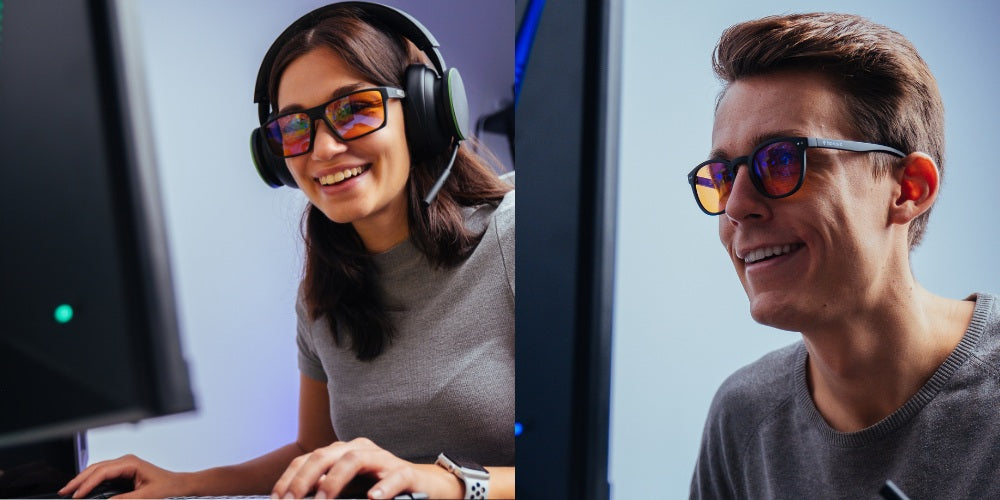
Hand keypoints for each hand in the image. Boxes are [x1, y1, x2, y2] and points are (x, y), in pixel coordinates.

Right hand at [58, 454, 188, 498]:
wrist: (181, 485)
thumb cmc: (169, 487)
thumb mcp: (147, 496)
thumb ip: (125, 499)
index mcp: (130, 463)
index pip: (102, 472)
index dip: (87, 484)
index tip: (76, 495)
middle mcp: (125, 462)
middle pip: (95, 468)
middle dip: (78, 480)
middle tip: (64, 492)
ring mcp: (124, 466)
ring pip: (97, 471)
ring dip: (83, 480)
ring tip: (69, 491)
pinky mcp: (124, 472)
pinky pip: (103, 475)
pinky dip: (91, 482)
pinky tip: (83, 489)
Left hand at [272, 437, 463, 498]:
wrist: (426, 486)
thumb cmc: (381, 488)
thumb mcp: (350, 489)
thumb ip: (326, 490)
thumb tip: (298, 498)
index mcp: (343, 452)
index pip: (309, 458)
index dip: (290, 477)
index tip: (277, 498)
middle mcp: (361, 450)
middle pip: (327, 454)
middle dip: (305, 477)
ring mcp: (384, 460)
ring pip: (355, 458)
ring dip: (334, 479)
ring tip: (322, 499)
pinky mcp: (406, 473)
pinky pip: (394, 477)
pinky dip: (382, 487)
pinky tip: (373, 499)